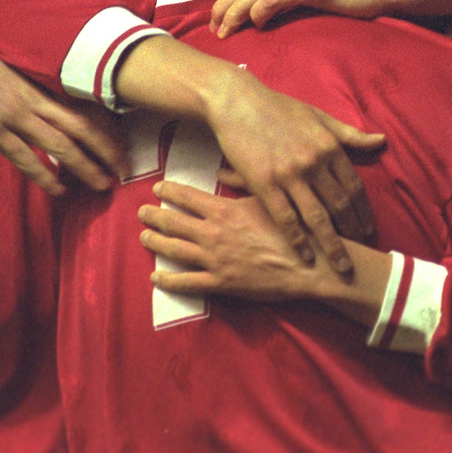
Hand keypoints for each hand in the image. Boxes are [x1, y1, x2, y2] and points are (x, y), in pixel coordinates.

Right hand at [0, 21, 126, 194]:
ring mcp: (13, 118)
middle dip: (106, 152)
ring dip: (84, 167)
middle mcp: (33, 103)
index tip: (122, 146)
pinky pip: (25, 158)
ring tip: (102, 185)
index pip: (83, 111)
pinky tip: (59, 190)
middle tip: (124, 171)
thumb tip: (48, 104)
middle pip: (81, 129)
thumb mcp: (10, 71)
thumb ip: (30, 90)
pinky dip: (45, 176)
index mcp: (39, 88)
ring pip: (59, 146)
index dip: (106, 130)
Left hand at [139, 180, 332, 299]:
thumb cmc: (293, 227)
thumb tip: (220, 169)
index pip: (187, 196)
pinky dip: (167, 280)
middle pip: (174, 222)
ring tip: (143, 236)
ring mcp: (215, 259)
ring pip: (175, 250)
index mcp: (224, 209)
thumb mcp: (268, 197)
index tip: (157, 188)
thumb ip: (241, 181)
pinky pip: (187, 282)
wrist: (310, 264)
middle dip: (154, 215)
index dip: (169, 191)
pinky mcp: (221, 283)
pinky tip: (155, 277)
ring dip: (156, 242)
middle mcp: (213, 233)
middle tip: (141, 211)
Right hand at [202, 67, 380, 273]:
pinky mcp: (265, 183)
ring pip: (318, 218)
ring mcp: (290, 174)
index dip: (364, 212)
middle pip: (341, 206)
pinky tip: (307, 256)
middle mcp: (314, 161)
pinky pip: (286, 218)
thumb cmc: (279, 108)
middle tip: (361, 253)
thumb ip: (349, 134)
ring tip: (342, 267)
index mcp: (329, 146)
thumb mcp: (319, 116)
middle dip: (354, 233)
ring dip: (333, 245)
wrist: (237, 102)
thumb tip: (381, 141)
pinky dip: (298, 240)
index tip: (369, 230)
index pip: (354, 186)